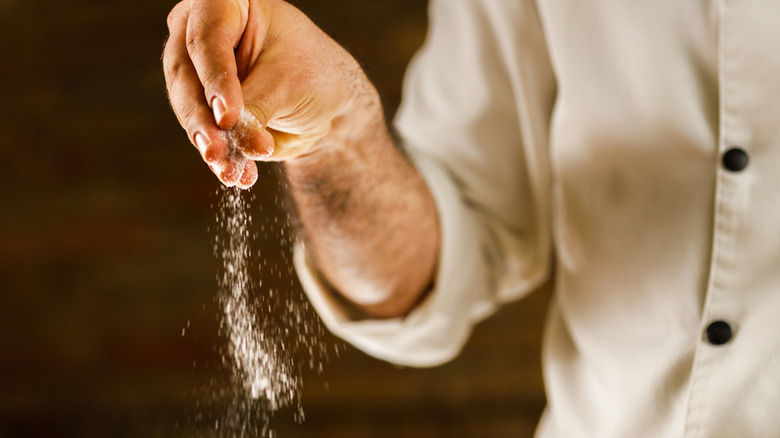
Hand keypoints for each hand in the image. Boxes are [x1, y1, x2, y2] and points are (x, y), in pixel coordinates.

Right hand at [163, 0, 370, 187]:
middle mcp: (200, 32)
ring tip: (231, 171)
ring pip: (188, 109)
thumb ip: (252, 110)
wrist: (329, 104)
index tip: (228, 115)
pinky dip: (221, 158)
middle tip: (217, 150)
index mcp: (226, 4)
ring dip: (210, 145)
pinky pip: (203, 134)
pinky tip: (237, 177)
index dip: (215, 78)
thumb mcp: (288, 85)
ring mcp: (197, 72)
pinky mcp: (202, 108)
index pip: (208, 38)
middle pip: (186, 75)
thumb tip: (226, 144)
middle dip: (203, 119)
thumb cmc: (314, 74)